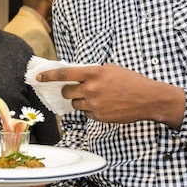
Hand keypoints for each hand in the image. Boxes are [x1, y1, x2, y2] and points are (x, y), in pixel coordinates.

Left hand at [36, 64, 185, 127]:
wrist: (148, 99)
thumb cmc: (131, 81)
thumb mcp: (110, 69)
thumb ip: (92, 72)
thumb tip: (74, 76)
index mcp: (95, 73)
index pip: (65, 74)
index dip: (49, 75)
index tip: (38, 77)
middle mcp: (92, 89)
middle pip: (67, 91)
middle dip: (68, 90)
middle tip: (76, 89)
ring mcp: (95, 104)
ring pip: (76, 104)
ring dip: (81, 100)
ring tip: (97, 97)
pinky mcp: (99, 116)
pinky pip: (86, 113)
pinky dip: (90, 110)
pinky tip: (104, 105)